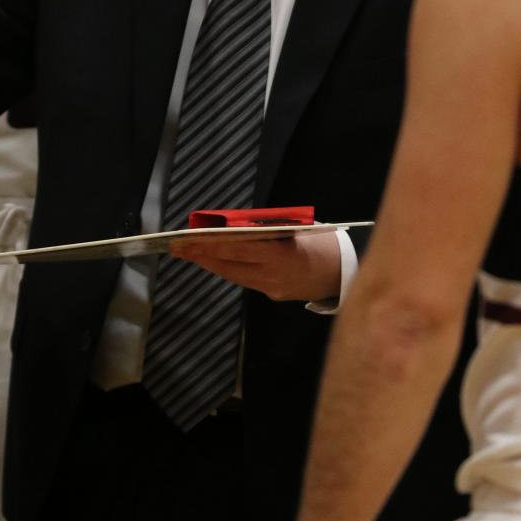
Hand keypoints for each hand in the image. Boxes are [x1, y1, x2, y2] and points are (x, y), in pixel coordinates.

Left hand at [168, 229, 340, 300]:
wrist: (344, 271)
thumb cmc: (320, 241)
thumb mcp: (295, 227)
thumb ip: (265, 228)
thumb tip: (232, 225)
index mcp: (280, 255)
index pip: (236, 250)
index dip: (209, 246)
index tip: (188, 240)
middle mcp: (273, 276)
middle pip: (228, 267)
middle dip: (201, 256)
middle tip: (177, 247)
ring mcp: (272, 289)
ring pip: (233, 276)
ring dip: (210, 264)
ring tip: (188, 253)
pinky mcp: (273, 295)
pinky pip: (245, 280)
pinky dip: (228, 269)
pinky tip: (213, 261)